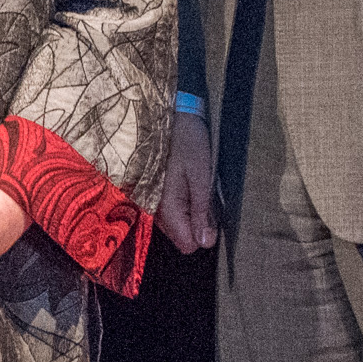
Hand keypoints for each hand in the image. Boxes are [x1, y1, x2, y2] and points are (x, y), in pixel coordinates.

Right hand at [156, 107, 218, 252]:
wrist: (168, 116)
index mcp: (166, 207)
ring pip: (175, 224)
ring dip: (190, 212)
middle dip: (197, 222)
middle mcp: (154, 209)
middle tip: (204, 194)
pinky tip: (186, 183)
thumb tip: (206, 244)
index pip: (187, 245)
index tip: (211, 213)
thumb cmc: (187, 143)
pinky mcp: (152, 194)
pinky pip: (169, 211)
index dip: (204, 234)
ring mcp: (151, 202)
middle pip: (180, 236)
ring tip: (195, 185)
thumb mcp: (202, 176)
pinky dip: (182, 203)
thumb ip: (203, 211)